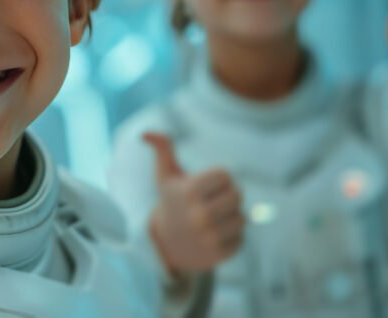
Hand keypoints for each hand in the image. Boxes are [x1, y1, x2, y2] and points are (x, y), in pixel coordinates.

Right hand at [143, 133, 244, 273]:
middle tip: (211, 203)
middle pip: (237, 195)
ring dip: (230, 218)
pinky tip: (213, 237)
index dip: (217, 179)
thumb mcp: (166, 176)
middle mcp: (199, 215)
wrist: (165, 243)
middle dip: (227, 197)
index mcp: (189, 192)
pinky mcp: (219, 255)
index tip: (205, 187)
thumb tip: (146, 133)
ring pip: (242, 218)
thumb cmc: (172, 202)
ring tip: (212, 221)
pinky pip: (241, 239)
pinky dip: (231, 237)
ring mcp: (209, 237)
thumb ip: (162, 150)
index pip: (226, 175)